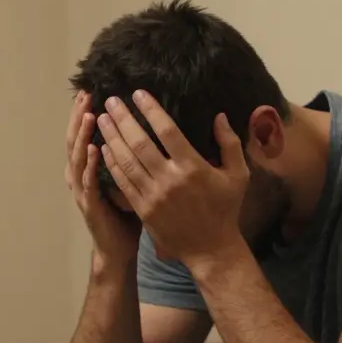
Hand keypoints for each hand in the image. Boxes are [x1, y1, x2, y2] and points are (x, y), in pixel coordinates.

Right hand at [65, 91, 141, 267]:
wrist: (118, 250)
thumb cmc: (126, 216)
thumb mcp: (130, 180)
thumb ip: (132, 157)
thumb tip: (151, 131)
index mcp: (90, 170)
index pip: (85, 135)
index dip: (86, 113)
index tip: (95, 91)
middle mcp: (81, 177)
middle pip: (75, 140)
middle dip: (80, 116)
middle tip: (86, 93)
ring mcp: (83, 192)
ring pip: (77, 158)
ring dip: (82, 135)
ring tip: (89, 115)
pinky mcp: (90, 206)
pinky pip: (88, 182)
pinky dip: (89, 165)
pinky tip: (93, 149)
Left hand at [96, 90, 248, 267]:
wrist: (210, 248)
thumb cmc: (225, 209)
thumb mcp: (238, 175)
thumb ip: (230, 144)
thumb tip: (218, 116)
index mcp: (193, 167)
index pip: (167, 131)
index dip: (151, 110)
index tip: (138, 94)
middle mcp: (170, 180)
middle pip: (140, 143)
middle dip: (123, 120)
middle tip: (111, 101)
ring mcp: (153, 196)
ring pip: (127, 162)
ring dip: (112, 138)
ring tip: (102, 119)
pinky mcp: (143, 209)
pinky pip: (123, 182)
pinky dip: (112, 164)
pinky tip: (104, 148)